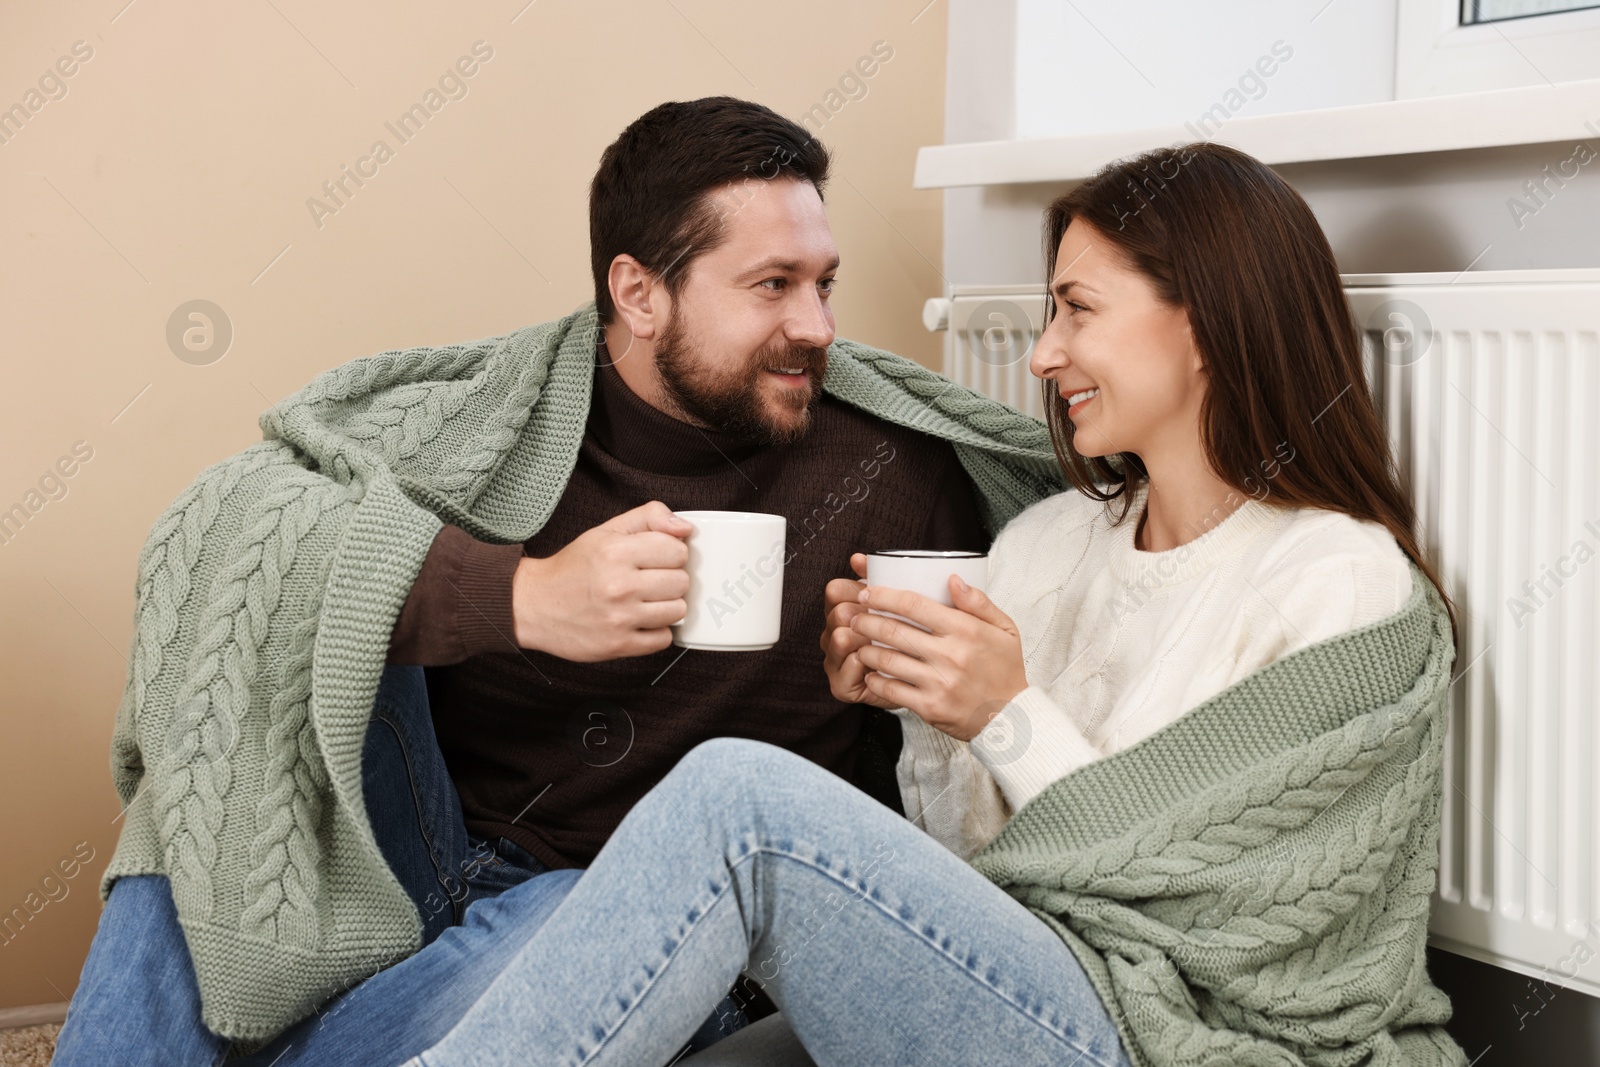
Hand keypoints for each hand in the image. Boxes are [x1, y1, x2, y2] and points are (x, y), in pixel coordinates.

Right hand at [512, 500, 691, 661]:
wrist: (533, 605)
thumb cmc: (572, 568)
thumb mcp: (606, 531)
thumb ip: (648, 517)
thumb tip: (684, 528)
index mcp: (616, 551)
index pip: (678, 550)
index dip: (670, 553)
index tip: (656, 558)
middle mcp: (618, 585)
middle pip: (682, 581)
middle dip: (670, 579)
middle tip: (648, 580)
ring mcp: (620, 618)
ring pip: (678, 611)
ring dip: (666, 606)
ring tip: (644, 601)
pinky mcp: (619, 645)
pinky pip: (664, 639)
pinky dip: (656, 631)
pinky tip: (639, 621)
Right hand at [820, 553, 899, 709]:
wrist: (916, 683)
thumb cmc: (904, 644)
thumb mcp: (895, 607)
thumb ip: (877, 580)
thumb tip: (858, 558)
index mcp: (840, 613)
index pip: (835, 590)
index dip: (858, 590)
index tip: (880, 598)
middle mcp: (831, 635)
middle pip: (839, 612)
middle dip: (867, 615)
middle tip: (892, 622)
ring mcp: (833, 661)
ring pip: (840, 637)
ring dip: (868, 637)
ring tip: (889, 642)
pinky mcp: (840, 685)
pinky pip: (852, 664)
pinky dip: (871, 661)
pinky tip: (885, 662)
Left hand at [848, 576, 1028, 740]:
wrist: (1011, 718)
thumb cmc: (1005, 669)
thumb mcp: (1004, 629)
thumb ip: (978, 602)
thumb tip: (951, 578)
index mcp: (965, 630)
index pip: (914, 604)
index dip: (883, 595)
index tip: (867, 592)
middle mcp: (950, 655)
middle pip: (893, 630)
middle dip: (865, 620)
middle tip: (854, 616)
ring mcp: (938, 682)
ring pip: (887, 659)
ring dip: (865, 648)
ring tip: (858, 642)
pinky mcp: (930, 707)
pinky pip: (891, 689)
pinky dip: (875, 679)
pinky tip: (870, 672)